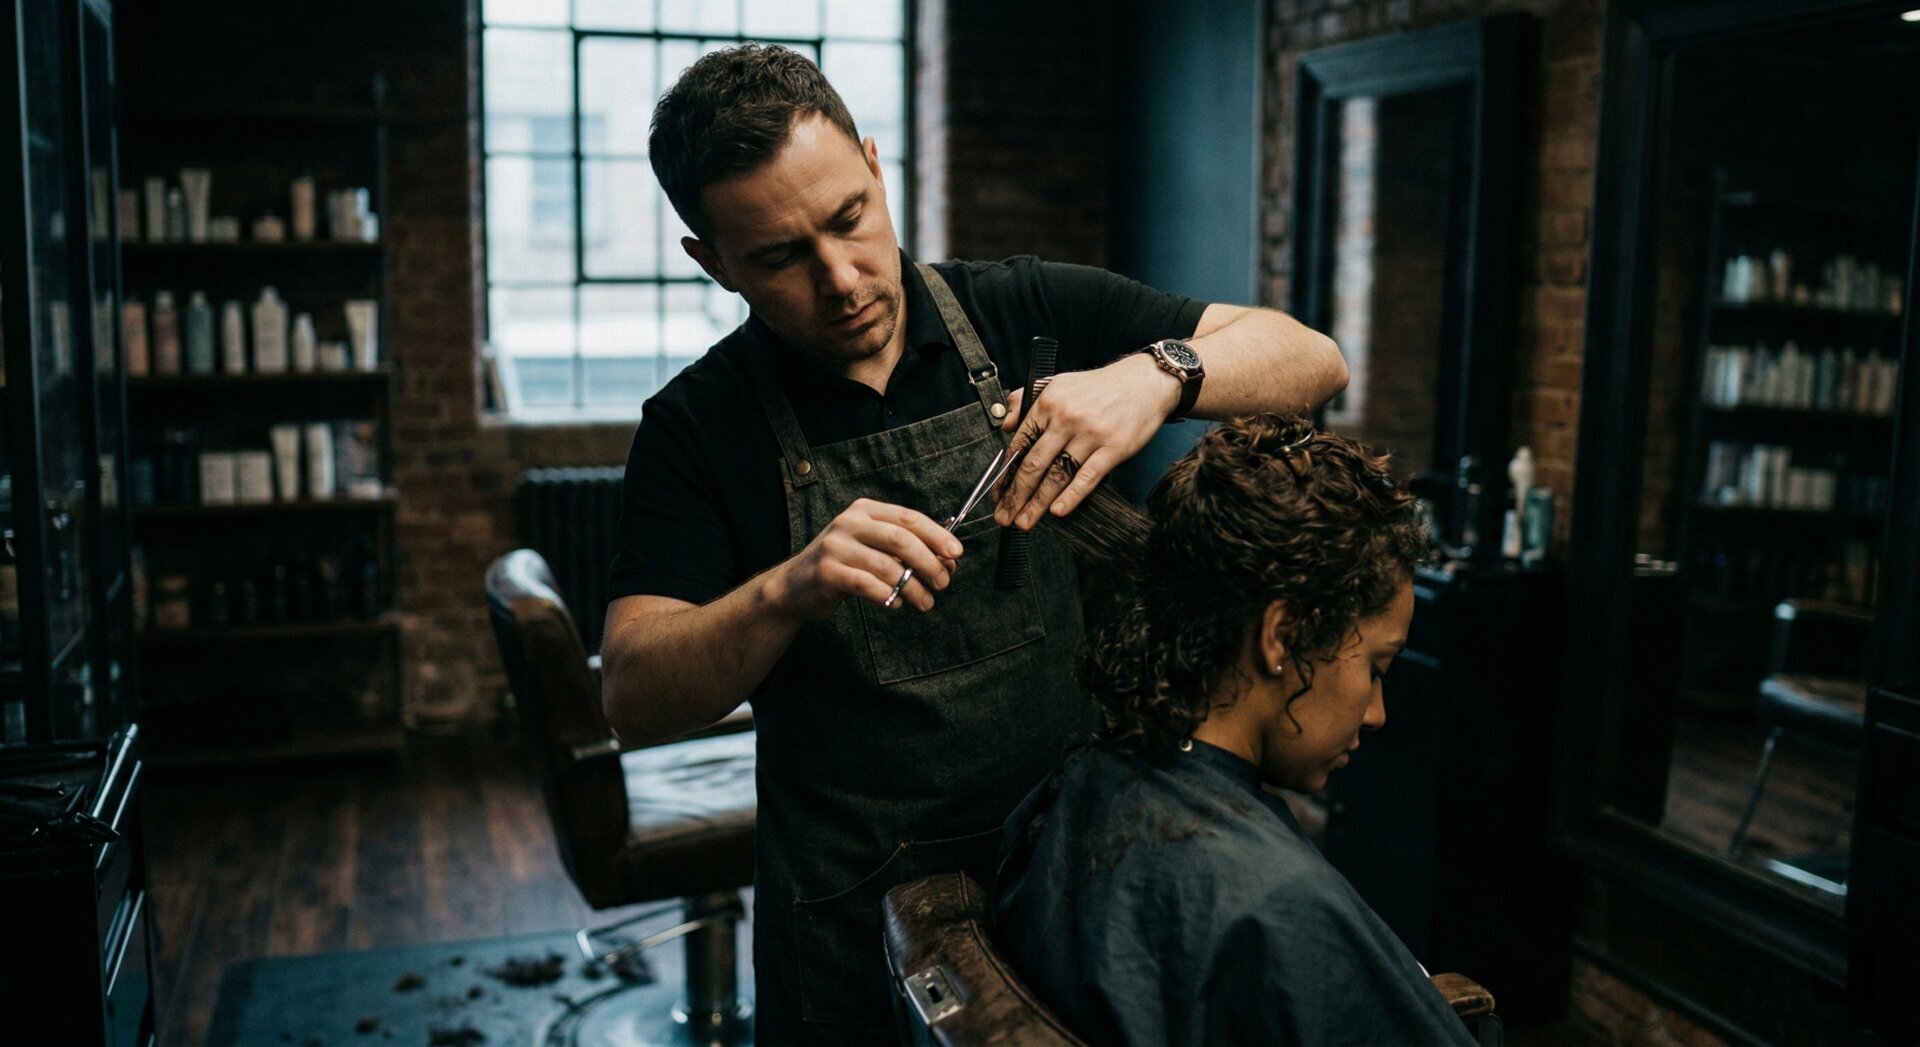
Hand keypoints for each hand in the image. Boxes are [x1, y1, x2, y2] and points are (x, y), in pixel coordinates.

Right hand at [770, 498, 963, 618]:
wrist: (794, 586)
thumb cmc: (843, 565)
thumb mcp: (871, 546)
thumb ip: (903, 549)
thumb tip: (947, 560)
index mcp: (865, 511)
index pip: (909, 518)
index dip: (937, 535)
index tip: (957, 553)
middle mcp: (849, 523)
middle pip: (902, 539)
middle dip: (929, 563)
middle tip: (943, 583)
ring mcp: (836, 546)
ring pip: (887, 567)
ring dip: (914, 587)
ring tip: (926, 602)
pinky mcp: (827, 572)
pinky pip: (867, 585)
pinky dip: (888, 596)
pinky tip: (897, 603)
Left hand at [993, 353, 1178, 528]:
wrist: (1144, 382)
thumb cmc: (1099, 388)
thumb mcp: (1058, 384)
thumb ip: (1027, 401)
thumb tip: (1007, 426)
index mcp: (1048, 402)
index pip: (1019, 444)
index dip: (1005, 474)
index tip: (998, 494)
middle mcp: (1066, 418)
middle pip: (1034, 464)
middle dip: (1016, 496)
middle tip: (1004, 517)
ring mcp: (1091, 434)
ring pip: (1057, 475)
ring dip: (1038, 503)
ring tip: (1025, 522)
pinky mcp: (1114, 447)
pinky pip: (1088, 476)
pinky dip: (1072, 496)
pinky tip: (1058, 511)